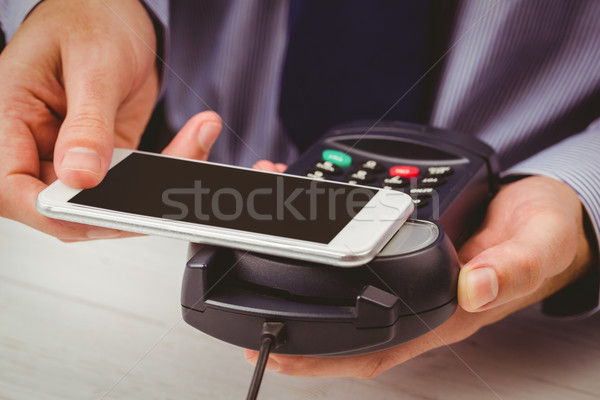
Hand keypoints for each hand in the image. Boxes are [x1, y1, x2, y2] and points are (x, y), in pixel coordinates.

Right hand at [0, 0, 221, 240]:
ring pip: (102, 201)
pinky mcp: (106, 158)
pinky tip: (194, 139)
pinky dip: (165, 171)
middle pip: (60, 206)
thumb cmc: (89, 18)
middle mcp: (36, 143)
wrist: (114, 12)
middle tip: (164, 187)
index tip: (96, 207)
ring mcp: (71, 155)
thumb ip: (86, 124)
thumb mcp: (92, 65)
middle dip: (116, 208)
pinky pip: (132, 183)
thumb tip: (80, 176)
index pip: (12, 188)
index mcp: (9, 116)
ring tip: (193, 143)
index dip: (51, 208)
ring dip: (151, 189)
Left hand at [245, 175, 593, 376]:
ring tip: (268, 292)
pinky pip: (364, 271)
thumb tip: (475, 287)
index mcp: (445, 312)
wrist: (545, 219)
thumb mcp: (536, 245)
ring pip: (353, 303)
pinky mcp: (410, 262)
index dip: (329, 358)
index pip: (380, 348)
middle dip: (303, 341)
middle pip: (353, 335)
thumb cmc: (540, 236)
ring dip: (311, 302)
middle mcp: (421, 305)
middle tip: (255, 336)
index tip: (282, 356)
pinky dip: (332, 265)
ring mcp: (412, 285)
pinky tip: (311, 251)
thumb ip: (510, 267)